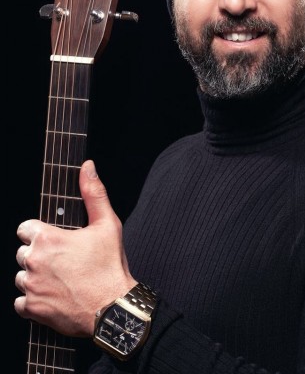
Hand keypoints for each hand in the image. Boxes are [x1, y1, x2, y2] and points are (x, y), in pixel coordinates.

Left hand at [14, 160, 135, 336]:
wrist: (112, 308)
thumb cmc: (110, 267)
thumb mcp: (107, 223)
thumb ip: (93, 192)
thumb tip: (87, 167)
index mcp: (47, 238)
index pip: (25, 228)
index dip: (40, 233)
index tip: (55, 240)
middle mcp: (34, 260)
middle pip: (23, 252)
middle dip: (39, 255)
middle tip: (63, 261)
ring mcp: (31, 286)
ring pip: (21, 276)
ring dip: (35, 277)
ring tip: (59, 279)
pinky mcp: (32, 308)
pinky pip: (21, 302)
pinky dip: (34, 300)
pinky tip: (53, 296)